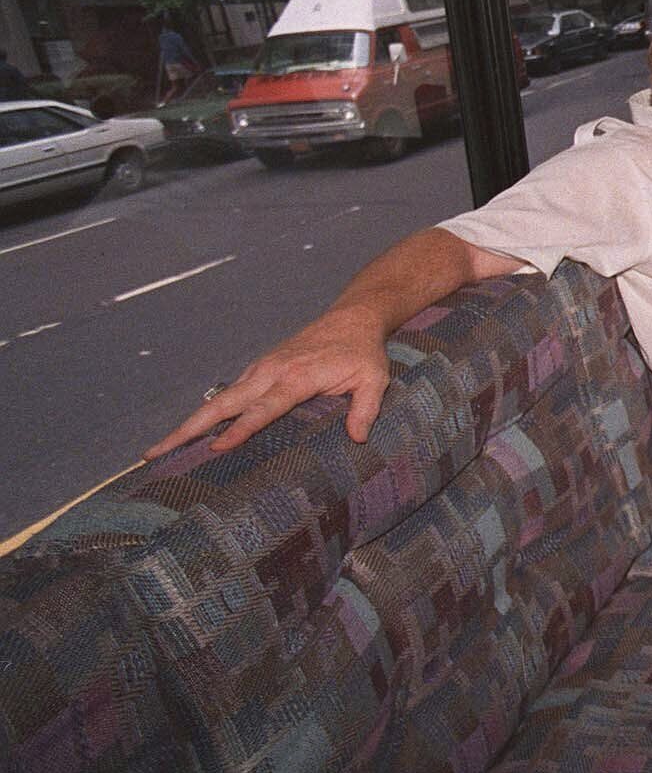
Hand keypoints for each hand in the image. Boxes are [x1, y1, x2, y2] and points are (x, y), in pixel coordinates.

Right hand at [144, 307, 391, 458]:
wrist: (352, 319)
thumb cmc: (363, 353)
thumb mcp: (374, 380)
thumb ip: (366, 408)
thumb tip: (357, 438)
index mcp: (296, 378)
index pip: (263, 409)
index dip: (241, 429)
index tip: (217, 449)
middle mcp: (270, 373)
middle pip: (223, 405)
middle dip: (189, 429)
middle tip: (155, 453)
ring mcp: (261, 370)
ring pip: (219, 400)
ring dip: (189, 424)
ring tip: (160, 450)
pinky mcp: (259, 370)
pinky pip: (229, 394)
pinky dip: (208, 413)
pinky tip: (193, 434)